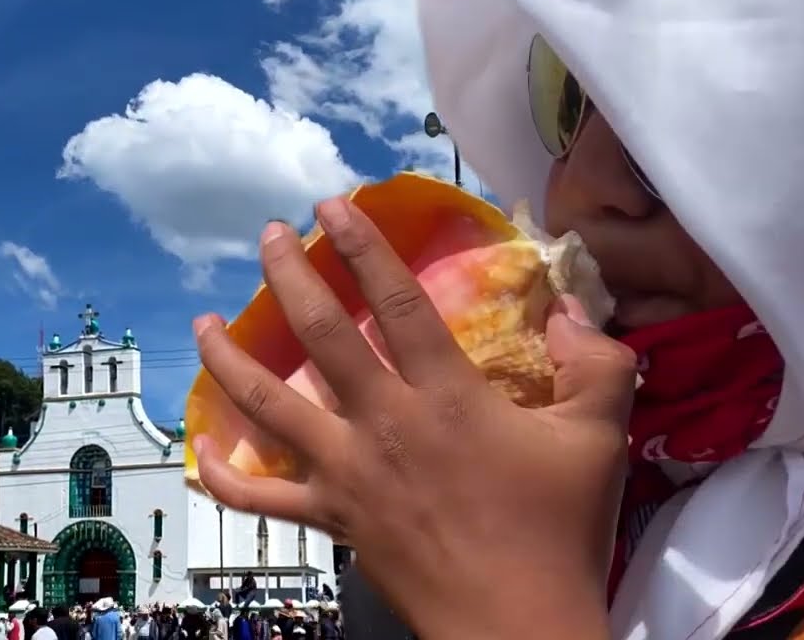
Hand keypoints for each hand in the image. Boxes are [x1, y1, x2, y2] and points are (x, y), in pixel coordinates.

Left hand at [191, 195, 635, 639]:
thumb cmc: (560, 531)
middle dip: (289, 276)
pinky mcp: (334, 521)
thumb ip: (597, 363)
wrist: (519, 626)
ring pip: (270, 407)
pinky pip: (264, 500)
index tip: (330, 205)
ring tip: (204, 323)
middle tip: (268, 235)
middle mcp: (384, 425)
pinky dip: (227, 478)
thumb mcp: (601, 438)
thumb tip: (570, 312)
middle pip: (320, 336)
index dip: (362, 247)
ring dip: (230, 360)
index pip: (398, 303)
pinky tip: (203, 453)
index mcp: (446, 398)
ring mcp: (348, 475)